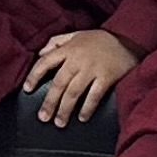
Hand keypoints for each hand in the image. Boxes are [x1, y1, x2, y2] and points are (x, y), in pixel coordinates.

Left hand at [24, 28, 140, 125]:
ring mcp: (92, 69)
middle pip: (58, 83)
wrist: (129, 38)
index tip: (27, 90)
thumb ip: (57, 41)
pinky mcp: (107, 77)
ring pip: (73, 92)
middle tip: (43, 117)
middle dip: (49, 102)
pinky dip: (87, 108)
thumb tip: (41, 53)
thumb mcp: (77, 34)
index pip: (45, 62)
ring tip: (59, 122)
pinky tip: (82, 118)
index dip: (34, 76)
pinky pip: (94, 95)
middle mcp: (78, 60)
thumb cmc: (101, 39)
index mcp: (69, 49)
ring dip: (65, 109)